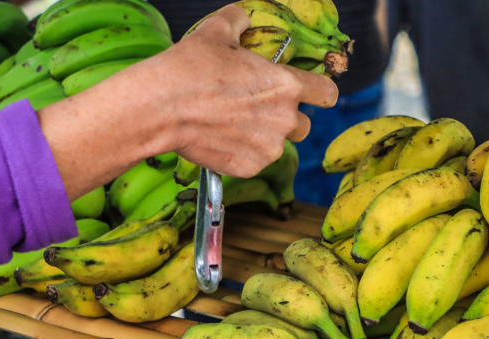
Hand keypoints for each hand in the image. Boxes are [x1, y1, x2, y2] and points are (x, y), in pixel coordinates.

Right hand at [38, 3, 337, 201]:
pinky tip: (220, 139)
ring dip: (263, 137)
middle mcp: (283, 120)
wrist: (161, 109)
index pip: (328, 94)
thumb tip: (242, 19)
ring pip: (277, 146)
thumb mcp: (215, 32)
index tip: (310, 93)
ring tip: (232, 125)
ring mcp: (266, 149)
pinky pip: (254, 162)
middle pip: (303, 126)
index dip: (320, 92)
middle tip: (256, 110)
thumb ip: (238, 22)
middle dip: (286, 118)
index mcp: (286, 86)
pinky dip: (242, 154)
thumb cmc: (189, 70)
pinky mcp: (247, 168)